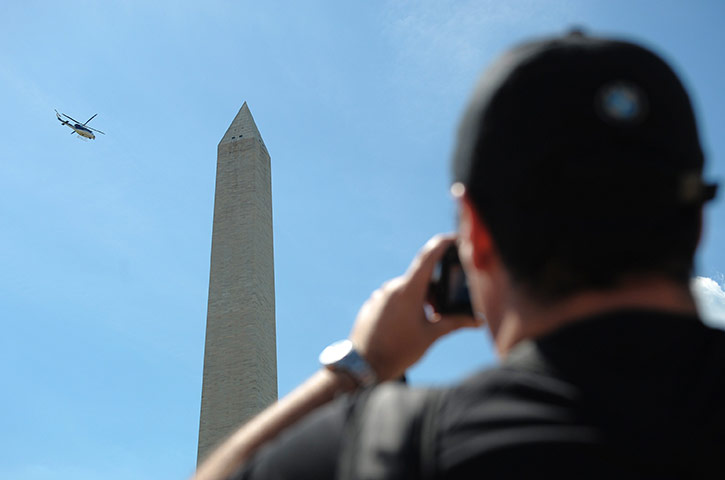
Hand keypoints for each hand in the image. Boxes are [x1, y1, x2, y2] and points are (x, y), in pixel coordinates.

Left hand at [349, 234, 480, 381]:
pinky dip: (407, 305)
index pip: (429, 256)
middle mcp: (393, 287)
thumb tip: (478, 320)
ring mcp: (381, 295)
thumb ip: (455, 322)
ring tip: (427, 322)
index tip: (455, 238)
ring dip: (422, 299)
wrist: (363, 366)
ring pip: (409, 289)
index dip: (444, 244)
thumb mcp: (431, 335)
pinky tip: (409, 325)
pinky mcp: (373, 304)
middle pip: (422, 279)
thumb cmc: (398, 351)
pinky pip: (395, 298)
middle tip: (444, 309)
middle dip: (437, 290)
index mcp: (409, 289)